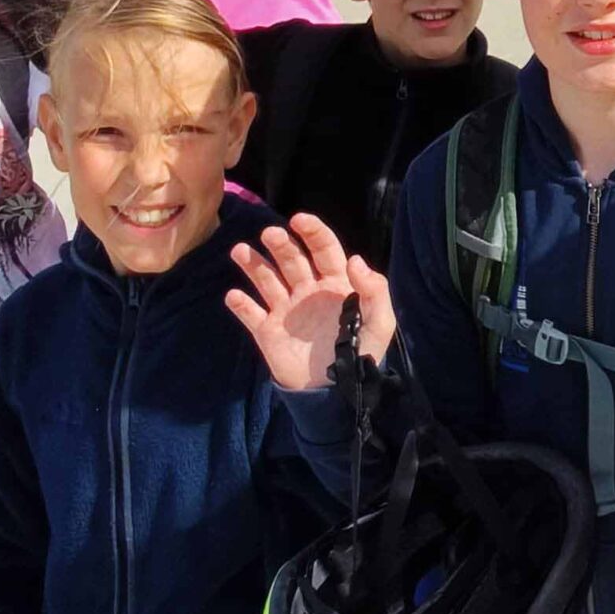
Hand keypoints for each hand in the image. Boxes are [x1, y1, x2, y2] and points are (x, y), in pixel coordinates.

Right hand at [224, 212, 396, 391]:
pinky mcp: (268, 332)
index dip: (313, 232)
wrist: (338, 393)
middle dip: (281, 245)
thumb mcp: (380, 322)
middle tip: (271, 234)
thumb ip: (374, 290)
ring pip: (266, 280)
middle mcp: (307, 291)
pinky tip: (234, 296)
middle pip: (292, 260)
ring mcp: (286, 310)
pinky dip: (241, 305)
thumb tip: (355, 259)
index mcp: (335, 283)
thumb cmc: (364, 353)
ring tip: (240, 252)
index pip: (324, 249)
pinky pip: (251, 315)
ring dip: (253, 264)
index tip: (299, 220)